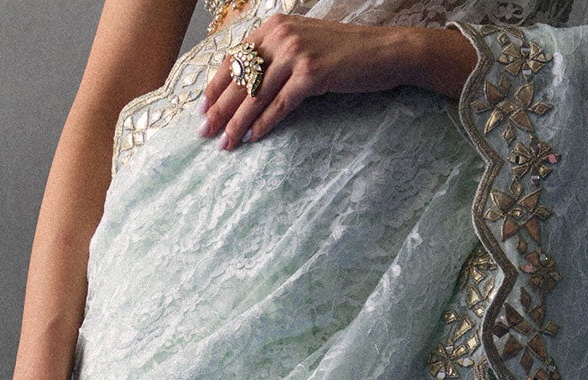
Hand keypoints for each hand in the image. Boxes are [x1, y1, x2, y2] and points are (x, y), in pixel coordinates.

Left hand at [198, 18, 477, 151]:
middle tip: (204, 133)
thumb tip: (249, 84)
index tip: (203, 109)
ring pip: (257, 95)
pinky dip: (265, 124)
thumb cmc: (345, 54)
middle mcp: (281, 35)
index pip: (235, 58)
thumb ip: (276, 57)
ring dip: (238, 123)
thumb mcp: (304, 45)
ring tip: (226, 143)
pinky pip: (281, 105)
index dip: (216, 86)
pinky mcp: (312, 74)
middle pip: (242, 79)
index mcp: (273, 26)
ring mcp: (296, 53)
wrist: (384, 51)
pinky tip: (253, 139)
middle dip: (220, 109)